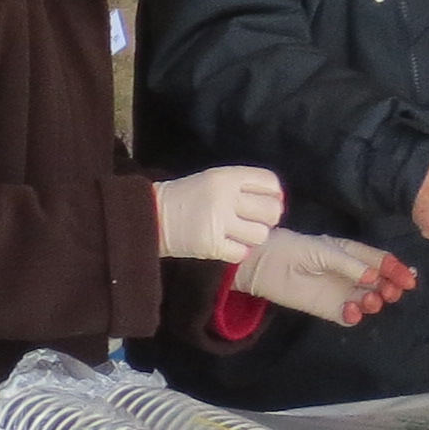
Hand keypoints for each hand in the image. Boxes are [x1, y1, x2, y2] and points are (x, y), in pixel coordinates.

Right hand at [150, 166, 283, 262]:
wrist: (150, 215)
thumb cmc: (185, 197)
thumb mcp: (211, 179)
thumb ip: (241, 185)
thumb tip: (278, 198)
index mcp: (226, 176)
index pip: (269, 182)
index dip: (273, 194)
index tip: (265, 201)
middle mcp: (224, 197)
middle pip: (271, 210)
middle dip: (267, 218)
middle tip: (253, 221)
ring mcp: (218, 222)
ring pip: (260, 235)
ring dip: (252, 237)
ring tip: (238, 234)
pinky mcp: (211, 245)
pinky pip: (242, 252)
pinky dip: (237, 251)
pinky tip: (227, 244)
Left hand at [235, 230, 415, 326]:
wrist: (266, 266)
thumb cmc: (295, 250)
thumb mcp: (324, 251)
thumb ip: (349, 264)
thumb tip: (374, 277)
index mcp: (353, 255)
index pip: (381, 262)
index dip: (396, 271)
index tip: (409, 281)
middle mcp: (352, 274)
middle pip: (380, 283)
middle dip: (390, 288)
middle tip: (390, 293)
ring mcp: (343, 292)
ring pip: (369, 300)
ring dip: (375, 302)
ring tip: (369, 300)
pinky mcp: (330, 309)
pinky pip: (350, 316)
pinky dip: (355, 316)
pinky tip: (351, 310)